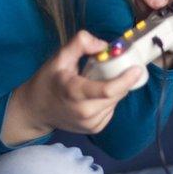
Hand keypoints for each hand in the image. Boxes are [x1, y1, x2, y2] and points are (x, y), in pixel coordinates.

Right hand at [16, 30, 142, 134]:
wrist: (35, 110)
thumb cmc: (48, 80)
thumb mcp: (59, 57)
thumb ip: (80, 44)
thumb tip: (104, 45)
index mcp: (74, 92)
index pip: (108, 90)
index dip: (126, 79)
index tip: (137, 68)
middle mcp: (84, 112)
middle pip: (116, 95)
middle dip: (122, 80)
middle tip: (118, 67)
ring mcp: (89, 123)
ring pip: (116, 102)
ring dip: (116, 90)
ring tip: (101, 80)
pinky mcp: (94, 129)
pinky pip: (111, 110)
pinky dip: (110, 100)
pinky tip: (97, 94)